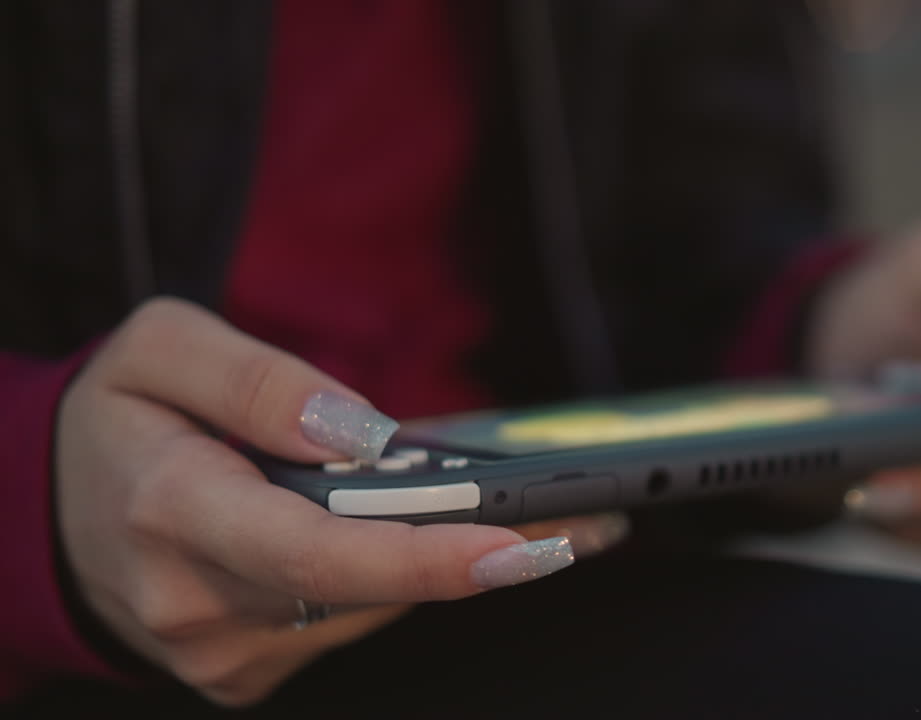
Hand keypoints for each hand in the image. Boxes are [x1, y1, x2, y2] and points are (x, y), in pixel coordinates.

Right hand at [55, 298, 624, 705]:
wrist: (49, 516)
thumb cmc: (116, 422)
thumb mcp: (157, 350)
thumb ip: (257, 380)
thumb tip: (362, 432)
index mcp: (173, 510)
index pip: (318, 553)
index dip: (425, 557)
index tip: (524, 543)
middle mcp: (199, 602)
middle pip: (369, 589)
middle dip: (488, 553)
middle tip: (593, 519)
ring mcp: (224, 651)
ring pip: (373, 607)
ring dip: (456, 561)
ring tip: (543, 516)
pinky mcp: (246, 669)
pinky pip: (352, 621)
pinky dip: (405, 577)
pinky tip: (449, 538)